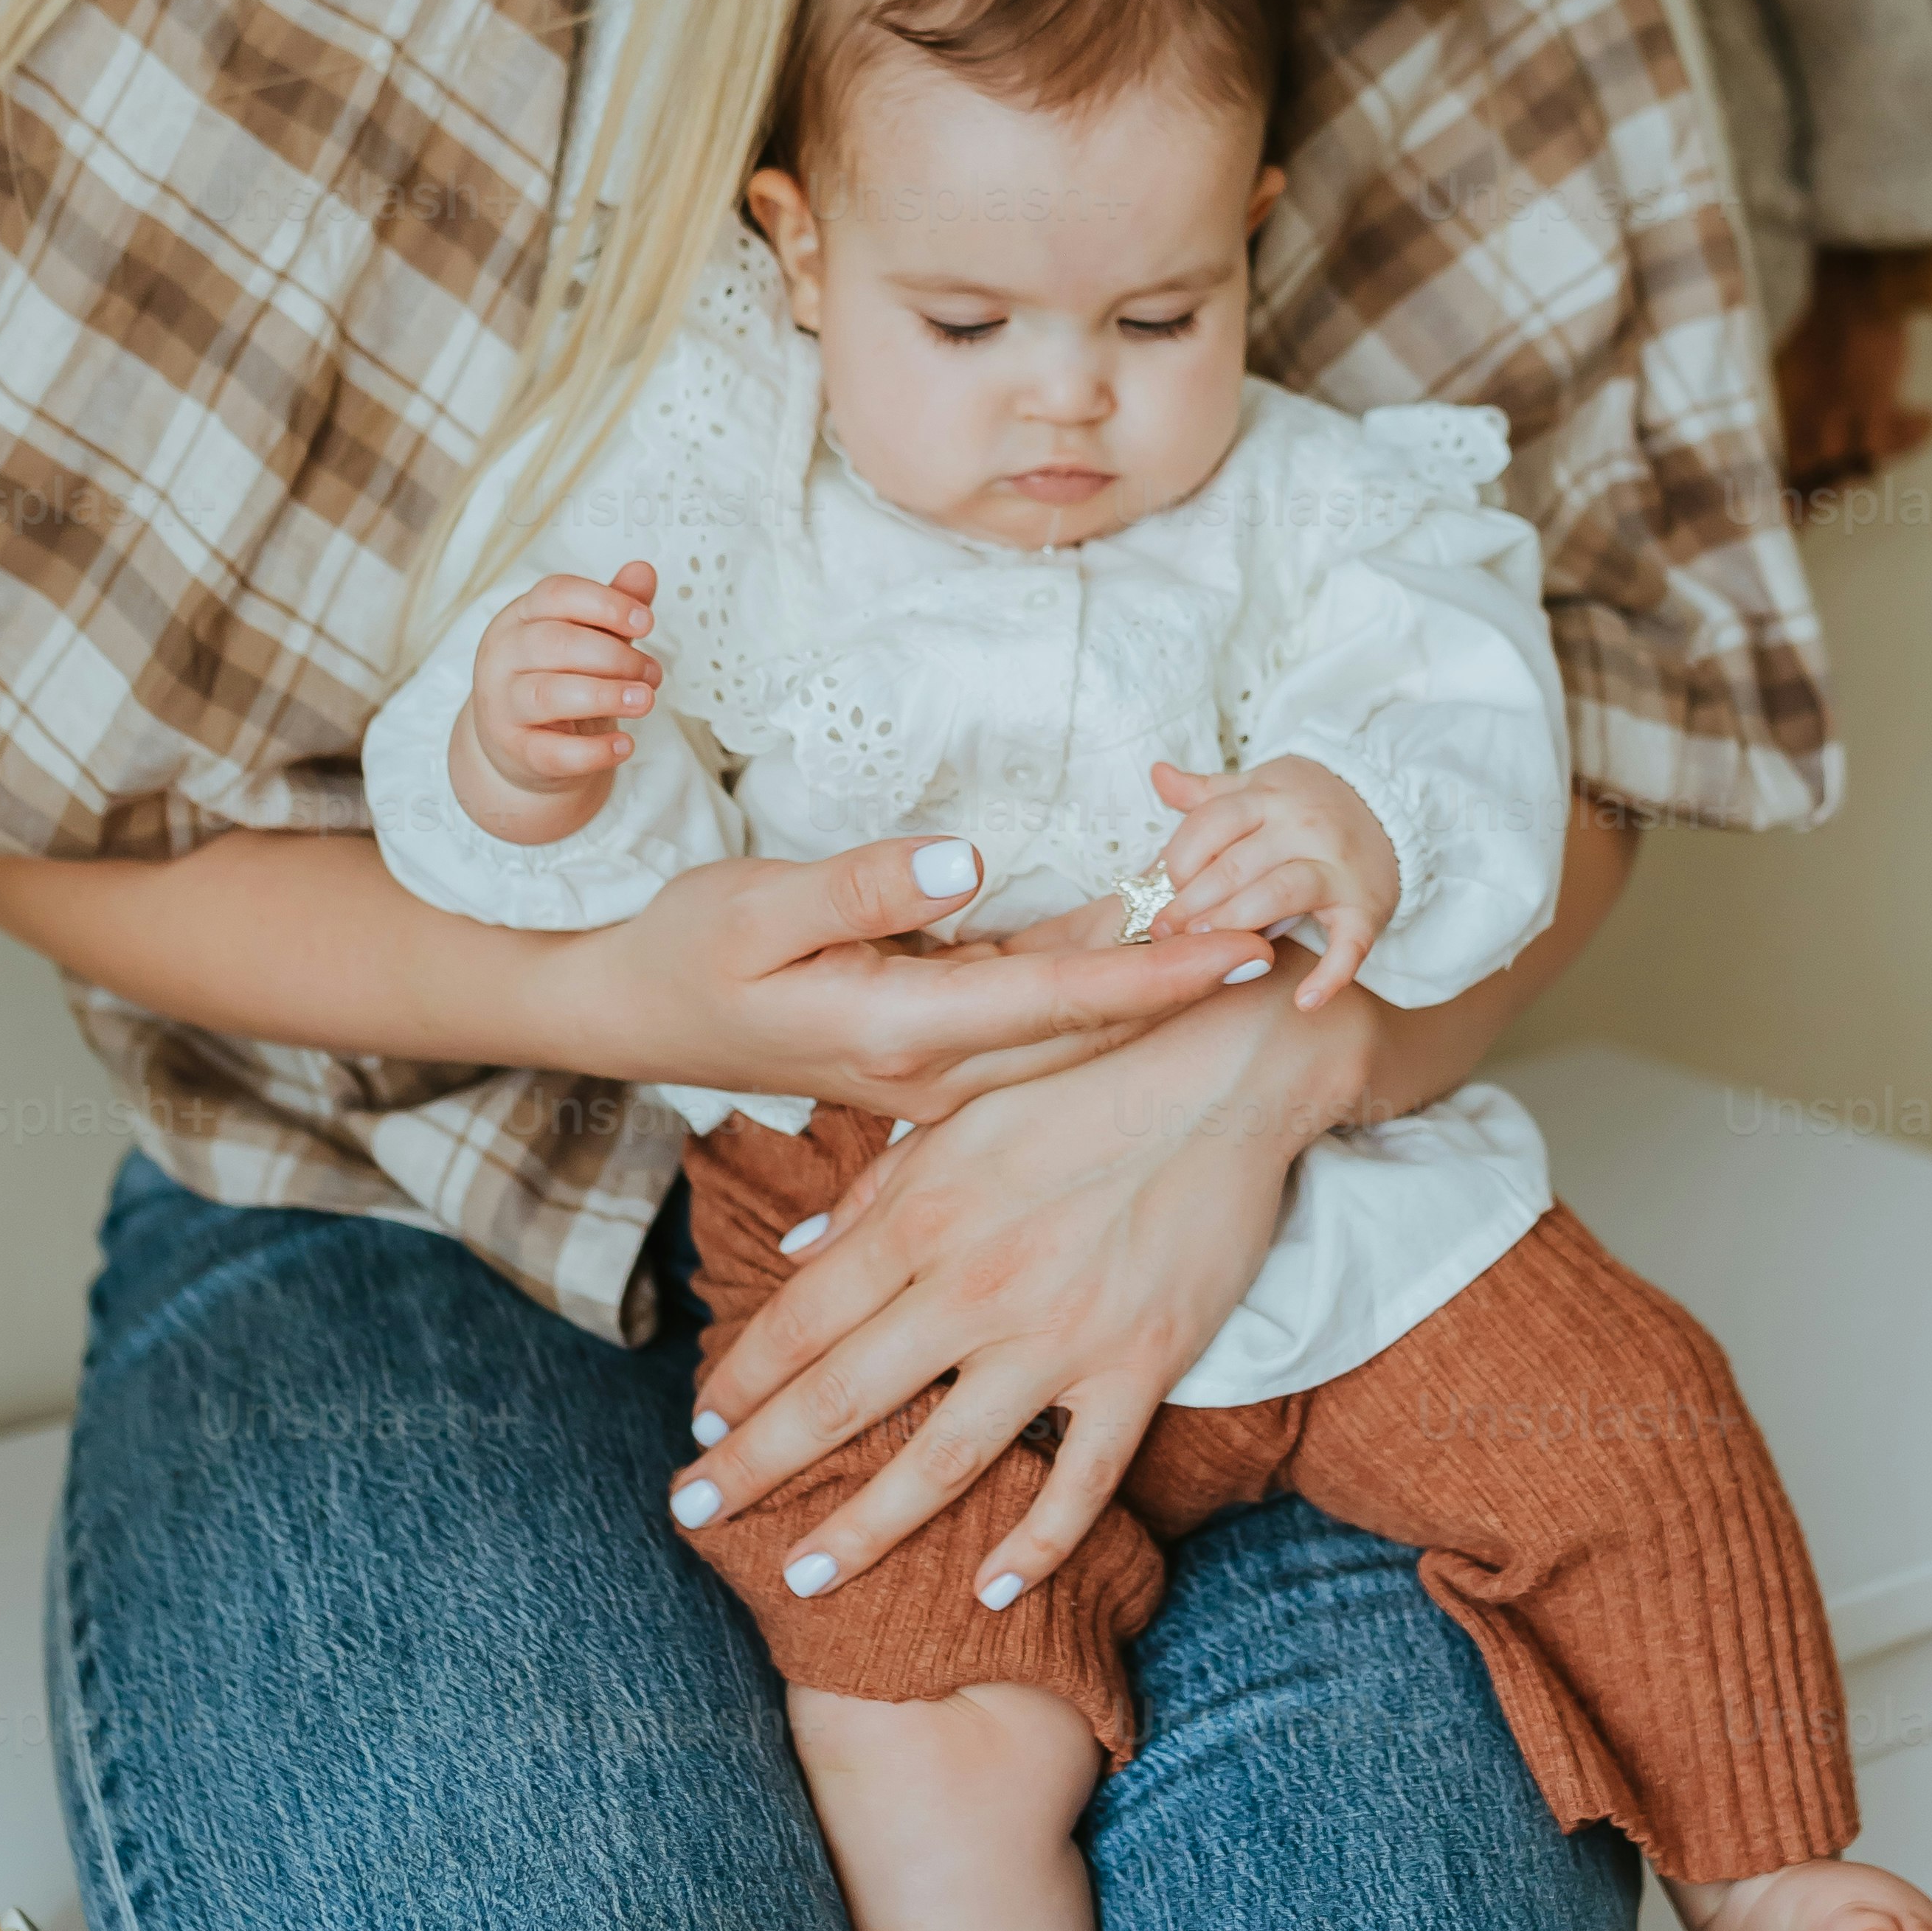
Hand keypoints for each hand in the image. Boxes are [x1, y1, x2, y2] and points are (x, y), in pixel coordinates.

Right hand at [453, 559, 659, 837]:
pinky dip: (592, 750)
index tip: (646, 621)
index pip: (556, 595)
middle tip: (652, 673)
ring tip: (645, 701)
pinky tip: (625, 745)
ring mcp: (503, 705)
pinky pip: (552, 752)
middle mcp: (503, 656)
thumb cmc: (555, 679)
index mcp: (521, 618)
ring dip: (604, 696)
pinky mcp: (515, 751)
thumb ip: (612, 609)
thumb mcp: (585, 638)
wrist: (517, 744)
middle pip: (555, 643)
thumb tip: (643, 571)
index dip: (605, 604)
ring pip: (548, 694)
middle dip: (613, 656)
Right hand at [567, 838, 1263, 1119]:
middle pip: (1092, 1029)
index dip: (1162, 975)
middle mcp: (937, 1069)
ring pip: (1072, 1030)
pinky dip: (1101, 980)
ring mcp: (939, 1071)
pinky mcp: (936, 1049)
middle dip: (1192, 984)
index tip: (1250, 947)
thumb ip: (865, 882)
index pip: (1062, 1002)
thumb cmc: (689, 948)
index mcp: (902, 1030)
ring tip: (1251, 926)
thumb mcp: (758, 902)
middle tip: (1294, 928)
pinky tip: (1159, 937)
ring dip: (1156, 985)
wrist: (637, 1014)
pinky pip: (1036, 1017)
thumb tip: (973, 860)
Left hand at [673, 957, 1380, 1593]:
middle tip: (692, 1513)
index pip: (804, 1316)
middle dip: (756, 1463)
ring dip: (862, 1526)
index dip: (742, 1377)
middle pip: (843, 1396)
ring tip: (803, 1575)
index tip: (699, 1422)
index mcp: (924, 1213)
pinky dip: (1036, 1544)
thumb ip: (874, 1191)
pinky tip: (989, 1592)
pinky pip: (1082, 1478)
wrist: (1227, 1075)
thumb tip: (796, 1253)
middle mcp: (975, 1283)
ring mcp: (1059, 1334)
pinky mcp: (1138, 1366)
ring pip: (942, 1459)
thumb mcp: (960, 1114)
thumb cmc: (1086, 1082)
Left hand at [1151, 754, 1399, 1006]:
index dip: (1179, 859)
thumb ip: (1206, 792)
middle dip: (1193, 902)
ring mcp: (1338, 867)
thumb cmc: (1310, 804)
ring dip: (1238, 924)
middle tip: (1165, 930)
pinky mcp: (1366, 906)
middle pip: (1236, 865)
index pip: (1211, 824)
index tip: (1163, 888)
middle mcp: (1304, 827)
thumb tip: (1158, 773)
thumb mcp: (1260, 788)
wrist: (1392, 807)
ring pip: (1280, 893)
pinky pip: (1350, 943)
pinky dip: (1332, 975)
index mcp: (1269, 797)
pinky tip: (1305, 1001)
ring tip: (1207, 947)